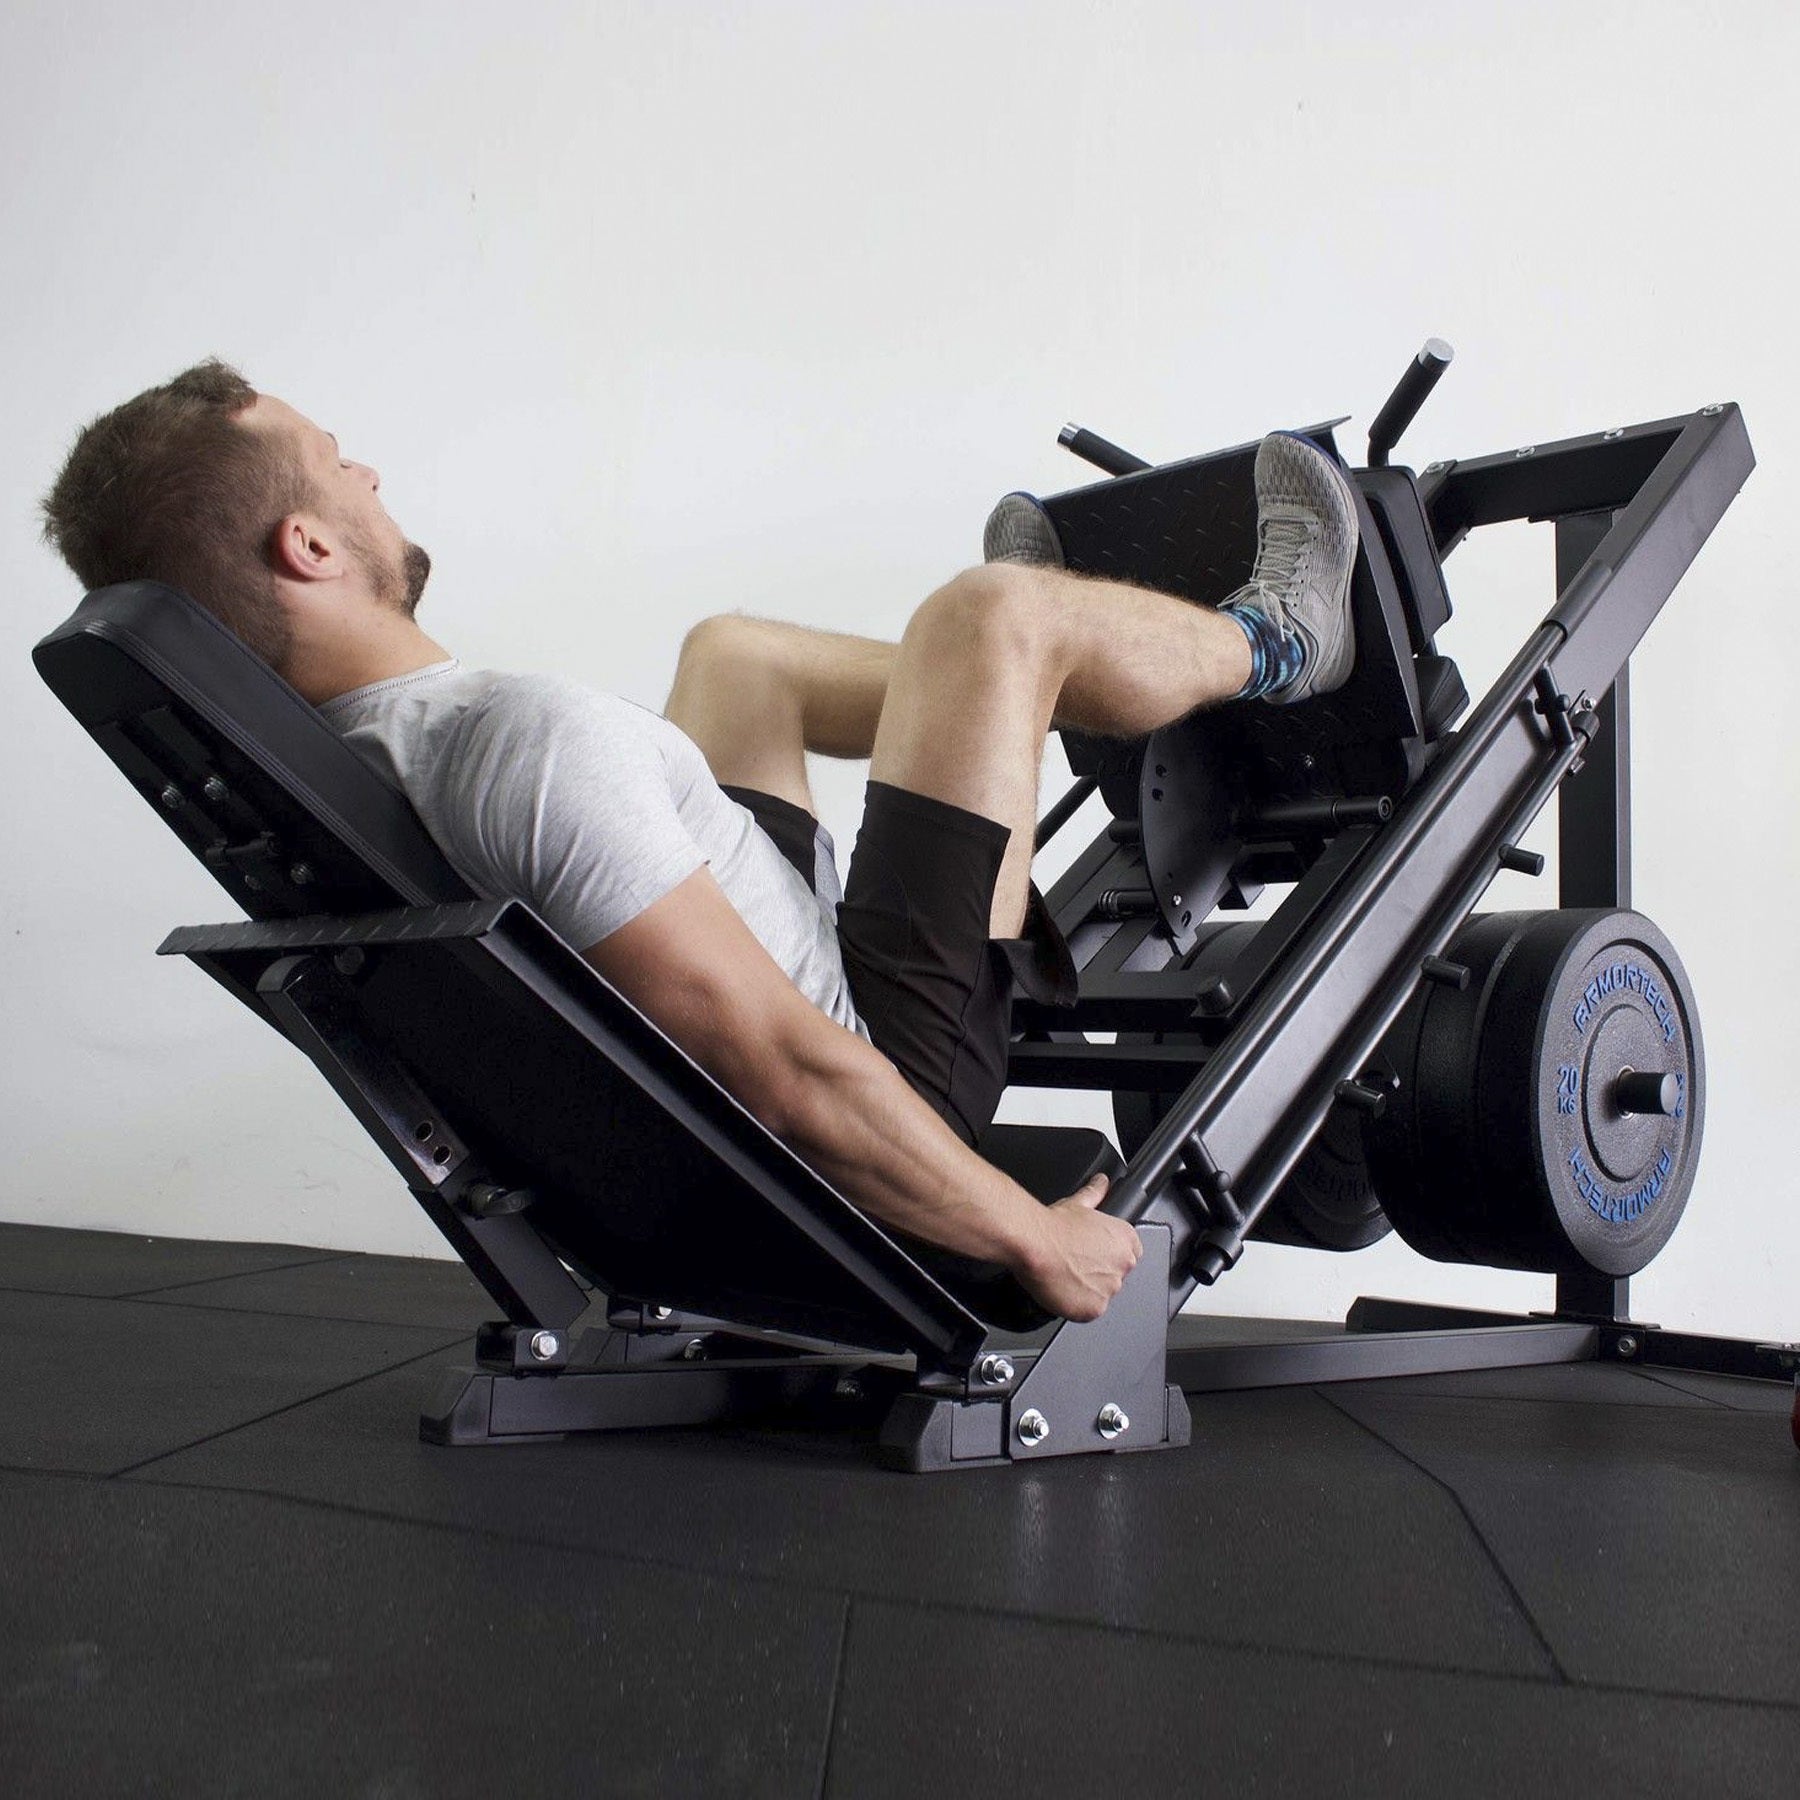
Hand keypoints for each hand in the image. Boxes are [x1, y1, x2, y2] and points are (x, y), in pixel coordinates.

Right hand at [1015, 1174, 1141, 1320]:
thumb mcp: (1078, 1203)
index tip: (1092, 1253)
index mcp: (1126, 1240)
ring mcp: (1110, 1289)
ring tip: (1065, 1275)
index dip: (1108, 1253)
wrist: (1033, 1243)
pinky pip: (1089, 1310)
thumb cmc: (1052, 1225)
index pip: (1129, 1252)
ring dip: (1088, 1288)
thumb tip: (1101, 1182)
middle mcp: (1124, 1264)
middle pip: (1116, 1274)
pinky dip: (1076, 1304)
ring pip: (1102, 1293)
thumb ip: (1095, 1193)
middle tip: (1075, 1263)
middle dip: (1099, 1272)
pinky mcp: (1094, 1309)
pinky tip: (1063, 1289)